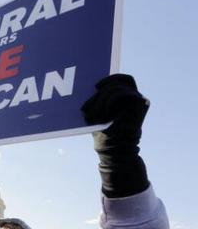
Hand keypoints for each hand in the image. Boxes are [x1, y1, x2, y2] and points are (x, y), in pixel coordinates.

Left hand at [81, 74, 149, 197]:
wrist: (113, 150)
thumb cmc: (103, 133)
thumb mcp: (98, 113)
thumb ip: (99, 100)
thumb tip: (88, 86)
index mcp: (126, 98)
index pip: (123, 79)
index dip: (111, 78)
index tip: (95, 86)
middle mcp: (135, 98)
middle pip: (117, 83)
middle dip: (99, 94)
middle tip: (86, 108)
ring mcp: (139, 101)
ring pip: (116, 88)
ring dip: (100, 100)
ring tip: (94, 115)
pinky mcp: (141, 105)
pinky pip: (122, 94)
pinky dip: (108, 102)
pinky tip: (103, 114)